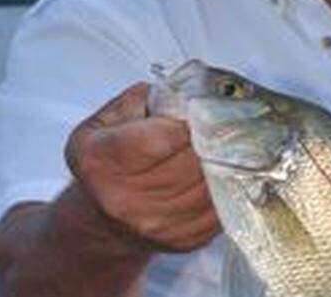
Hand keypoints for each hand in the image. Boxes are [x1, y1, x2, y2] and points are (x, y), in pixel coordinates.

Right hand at [64, 82, 219, 252]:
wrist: (105, 221)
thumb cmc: (108, 160)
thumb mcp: (105, 121)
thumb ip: (143, 100)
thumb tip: (189, 90)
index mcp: (101, 161)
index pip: (161, 137)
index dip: (190, 119)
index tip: (204, 107)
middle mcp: (126, 200)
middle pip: (192, 160)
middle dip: (212, 135)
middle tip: (222, 119)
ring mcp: (157, 225)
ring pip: (213, 181)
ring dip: (225, 158)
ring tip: (225, 142)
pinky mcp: (184, 240)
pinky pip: (224, 203)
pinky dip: (229, 183)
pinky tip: (222, 169)